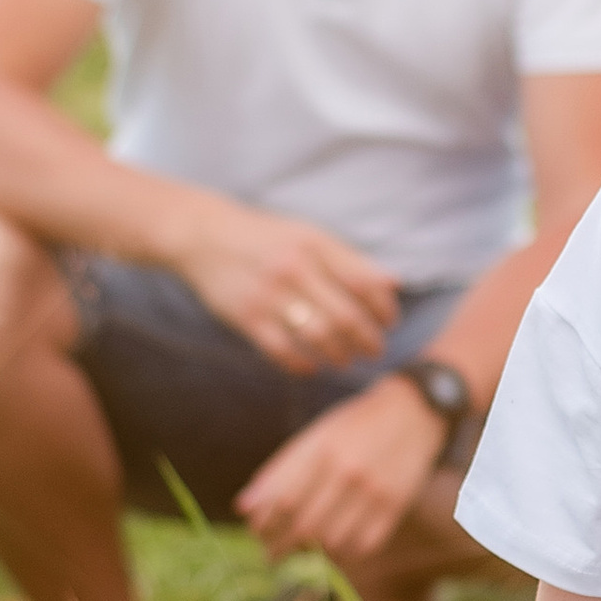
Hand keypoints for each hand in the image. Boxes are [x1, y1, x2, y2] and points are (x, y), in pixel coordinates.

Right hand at [173, 199, 399, 369]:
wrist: (205, 237)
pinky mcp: (246, 317)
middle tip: (375, 350)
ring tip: (346, 360)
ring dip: (340, 355)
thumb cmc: (267, 238)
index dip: (384, 309)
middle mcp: (294, 268)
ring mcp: (269, 295)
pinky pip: (283, 351)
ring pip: (319, 336)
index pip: (364, 282)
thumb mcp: (310, 235)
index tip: (390, 323)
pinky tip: (312, 365)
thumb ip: (351, 260)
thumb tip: (395, 283)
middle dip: (368, 340)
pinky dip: (303, 364)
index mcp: (315, 245)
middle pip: (345, 316)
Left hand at [235, 378, 445, 564]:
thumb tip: (243, 508)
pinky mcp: (396, 507)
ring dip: (310, 555)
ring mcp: (375, 491)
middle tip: (270, 555)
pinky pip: (363, 546)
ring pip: (333, 543)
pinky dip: (343, 555)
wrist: (415, 411)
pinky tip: (331, 549)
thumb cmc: (355, 424)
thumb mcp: (316, 436)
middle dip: (280, 548)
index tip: (256, 533)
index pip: (284, 500)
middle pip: (305, 527)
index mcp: (323, 449)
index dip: (265, 524)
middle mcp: (349, 472)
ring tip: (298, 554)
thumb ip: (280, 471)